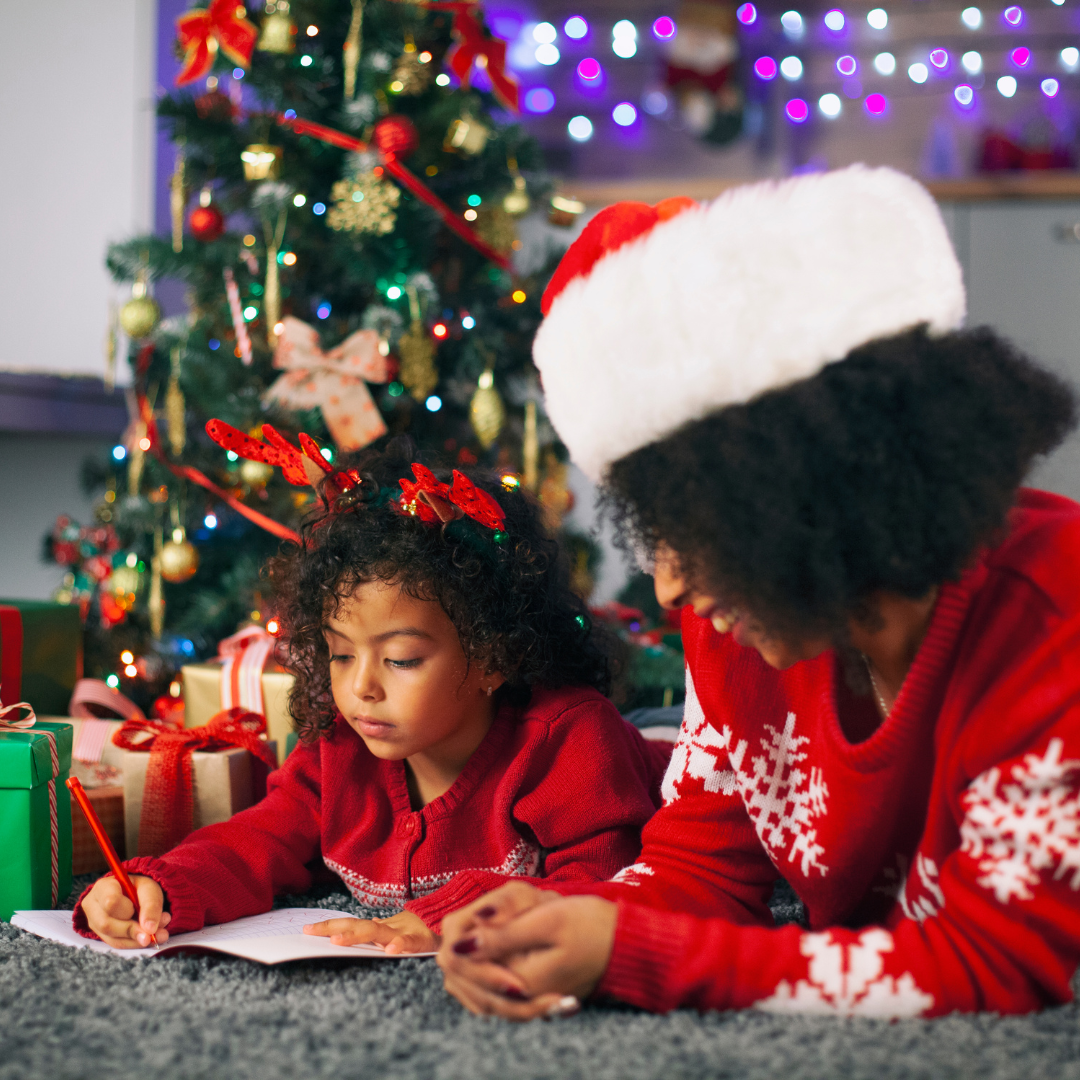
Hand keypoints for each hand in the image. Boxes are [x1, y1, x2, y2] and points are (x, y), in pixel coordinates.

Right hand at [81, 874, 170, 948]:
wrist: (134, 893)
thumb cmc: (139, 888)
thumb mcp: (149, 889)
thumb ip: (151, 906)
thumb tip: (149, 930)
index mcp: (103, 887)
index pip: (110, 902)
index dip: (127, 911)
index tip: (141, 910)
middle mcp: (92, 906)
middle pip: (107, 924)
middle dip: (133, 930)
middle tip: (154, 931)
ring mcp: (94, 923)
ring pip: (112, 939)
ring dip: (138, 939)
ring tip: (159, 934)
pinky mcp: (101, 935)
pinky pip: (117, 944)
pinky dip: (136, 943)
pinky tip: (149, 937)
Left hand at [302, 909, 438, 953]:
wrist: (456, 914)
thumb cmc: (427, 927)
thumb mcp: (401, 929)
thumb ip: (383, 929)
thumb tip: (366, 923)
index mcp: (383, 927)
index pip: (352, 924)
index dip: (330, 926)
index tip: (306, 930)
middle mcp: (390, 927)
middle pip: (357, 925)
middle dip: (332, 928)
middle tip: (309, 932)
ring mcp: (405, 931)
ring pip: (377, 932)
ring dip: (356, 935)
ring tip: (337, 941)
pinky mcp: (425, 940)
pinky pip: (411, 943)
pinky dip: (401, 945)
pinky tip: (391, 951)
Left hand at [437, 881, 617, 1019]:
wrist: (628, 944)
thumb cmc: (594, 927)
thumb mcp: (548, 921)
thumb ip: (502, 935)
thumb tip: (457, 946)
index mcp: (520, 982)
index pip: (466, 965)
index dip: (465, 933)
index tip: (483, 910)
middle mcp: (519, 999)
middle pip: (468, 977)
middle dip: (472, 940)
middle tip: (492, 912)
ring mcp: (525, 998)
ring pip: (479, 979)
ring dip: (481, 949)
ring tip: (498, 921)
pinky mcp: (531, 992)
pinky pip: (495, 982)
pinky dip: (492, 958)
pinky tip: (500, 936)